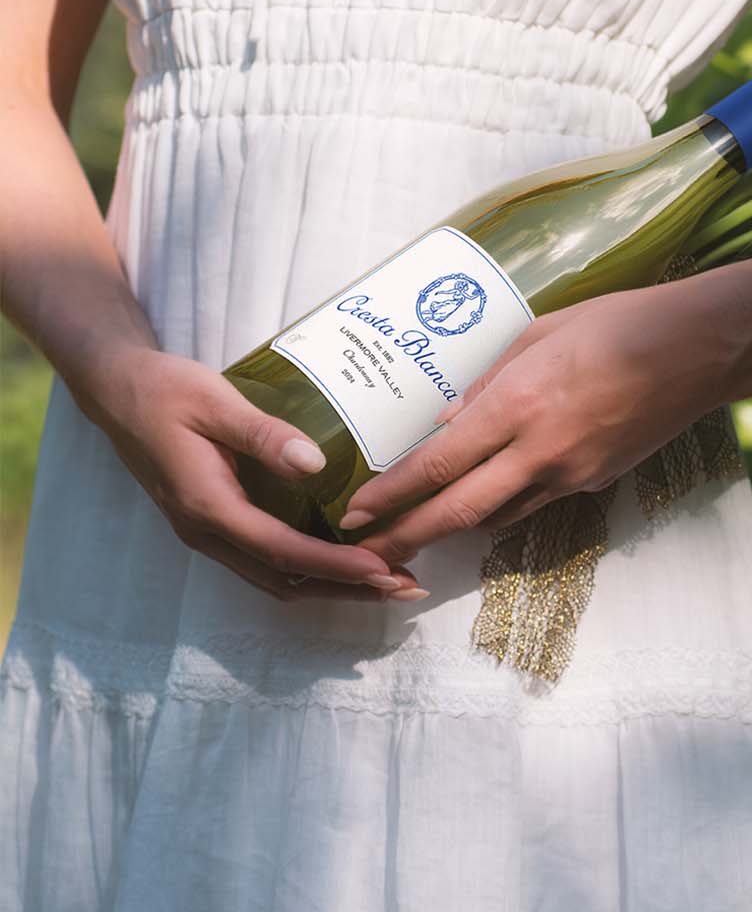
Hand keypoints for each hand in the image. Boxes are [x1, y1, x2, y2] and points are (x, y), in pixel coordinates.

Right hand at [71, 341, 425, 601]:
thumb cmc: (165, 390)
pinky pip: (265, 560)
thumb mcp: (214, 401)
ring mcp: (208, 532)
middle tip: (404, 586)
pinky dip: (308, 568)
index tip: (383, 569)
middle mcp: (207, 532)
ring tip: (386, 579)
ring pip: (275, 578)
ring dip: (330, 585)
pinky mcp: (214, 522)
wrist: (118, 391)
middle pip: (285, 581)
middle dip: (346, 589)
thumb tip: (315, 463)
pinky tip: (342, 555)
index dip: (336, 566)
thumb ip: (262, 433)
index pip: (282, 550)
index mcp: (207, 506)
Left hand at [338, 264, 751, 562]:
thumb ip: (488, 378)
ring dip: (453, 526)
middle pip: (459, 510)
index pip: (441, 462)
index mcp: (521, 402)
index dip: (394, 493)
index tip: (356, 509)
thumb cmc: (620, 322)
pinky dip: (502, 506)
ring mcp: (572, 474)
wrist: (700, 350)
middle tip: (366, 551)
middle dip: (407, 535)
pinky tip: (484, 496)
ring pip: (496, 516)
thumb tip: (446, 418)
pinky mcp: (596, 482)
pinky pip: (535, 504)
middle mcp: (541, 450)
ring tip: (415, 529)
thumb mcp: (541, 331)